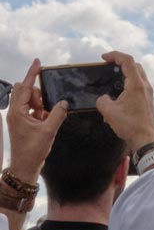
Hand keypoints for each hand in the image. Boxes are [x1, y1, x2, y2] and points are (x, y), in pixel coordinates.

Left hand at [5, 59, 67, 182]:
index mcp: (17, 112)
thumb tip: (64, 102)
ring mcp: (17, 117)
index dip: (31, 73)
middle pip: (23, 90)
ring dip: (38, 102)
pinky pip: (29, 108)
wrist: (24, 167)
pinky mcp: (20, 122)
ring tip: (45, 115)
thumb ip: (57, 114)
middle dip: (36, 92)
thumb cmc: (33, 151)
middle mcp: (14, 112)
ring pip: (27, 99)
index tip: (38, 62)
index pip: (24, 87)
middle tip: (45, 104)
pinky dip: (38, 110)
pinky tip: (45, 120)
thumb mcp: (48, 131)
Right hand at [96, 51, 153, 153]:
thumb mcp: (109, 113)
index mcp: (136, 85)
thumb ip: (102, 101)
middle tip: (109, 66)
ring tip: (113, 80)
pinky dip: (129, 84)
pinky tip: (120, 95)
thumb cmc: (131, 126)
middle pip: (135, 66)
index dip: (115, 55)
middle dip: (121, 63)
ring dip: (126, 74)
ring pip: (138, 76)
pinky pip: (139, 86)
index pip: (127, 61)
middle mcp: (145, 86)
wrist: (147, 139)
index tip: (104, 57)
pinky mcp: (148, 101)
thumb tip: (103, 99)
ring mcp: (148, 93)